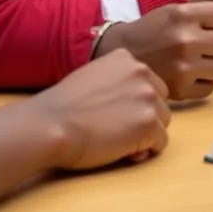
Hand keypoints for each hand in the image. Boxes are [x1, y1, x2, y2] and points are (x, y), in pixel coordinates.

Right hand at [21, 49, 170, 170]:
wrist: (49, 125)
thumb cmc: (62, 107)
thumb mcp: (93, 76)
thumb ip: (117, 82)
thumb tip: (131, 105)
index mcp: (127, 59)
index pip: (149, 83)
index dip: (137, 104)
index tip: (119, 116)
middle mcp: (142, 73)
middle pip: (160, 101)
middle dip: (145, 117)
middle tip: (120, 131)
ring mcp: (147, 97)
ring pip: (163, 121)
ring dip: (146, 134)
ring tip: (120, 142)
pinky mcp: (148, 123)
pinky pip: (161, 142)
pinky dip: (145, 150)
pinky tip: (125, 152)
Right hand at [96, 2, 212, 100]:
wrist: (114, 56)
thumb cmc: (149, 32)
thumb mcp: (172, 11)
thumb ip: (200, 15)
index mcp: (183, 15)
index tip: (205, 26)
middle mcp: (185, 40)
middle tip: (198, 46)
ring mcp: (183, 67)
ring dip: (209, 65)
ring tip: (191, 62)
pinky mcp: (180, 90)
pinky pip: (209, 88)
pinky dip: (200, 84)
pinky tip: (185, 77)